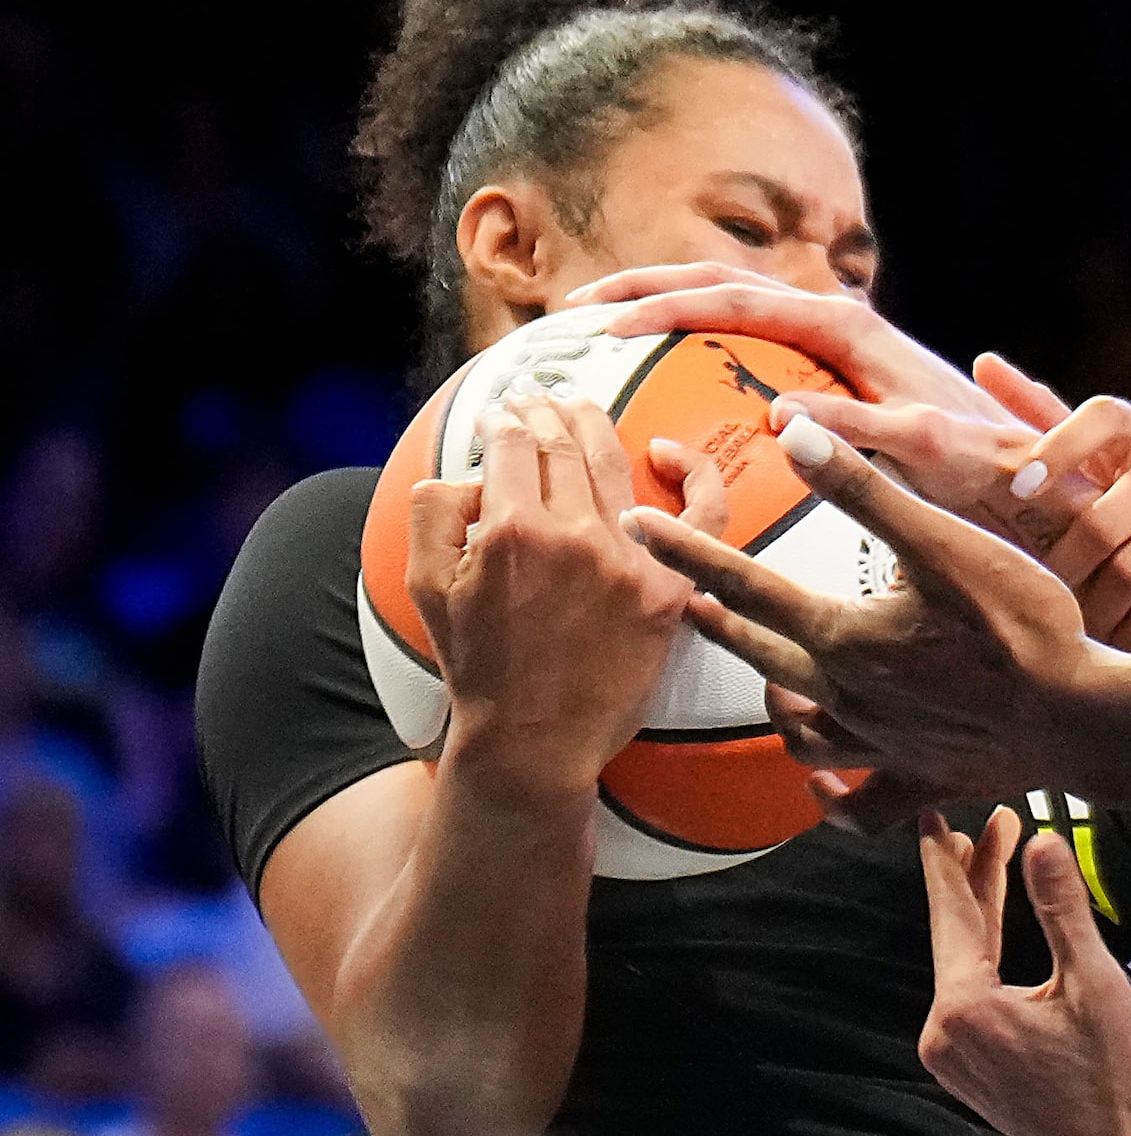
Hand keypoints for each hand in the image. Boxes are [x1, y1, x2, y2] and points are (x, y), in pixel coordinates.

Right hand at [407, 394, 712, 790]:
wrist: (534, 740)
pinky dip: (693, 474)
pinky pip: (700, 516)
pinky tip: (666, 450)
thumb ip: (434, 511)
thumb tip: (470, 469)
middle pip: (563, 445)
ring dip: (592, 425)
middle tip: (535, 396)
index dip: (505, 421)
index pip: (515, 444)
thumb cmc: (477, 665)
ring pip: (614, 465)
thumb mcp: (424, 586)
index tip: (500, 416)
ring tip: (577, 406)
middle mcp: (575, 535)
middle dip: (544, 411)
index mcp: (511, 530)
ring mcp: (629, 560)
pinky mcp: (670, 590)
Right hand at [568, 263, 1010, 422]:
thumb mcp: (923, 450)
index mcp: (847, 330)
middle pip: (723, 287)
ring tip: (602, 337)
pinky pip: (754, 351)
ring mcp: (835, 347)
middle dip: (647, 291)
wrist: (1033, 469)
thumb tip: (782, 418)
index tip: (602, 326)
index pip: (737, 300)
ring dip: (668, 314)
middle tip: (575, 313)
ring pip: (735, 313)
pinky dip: (703, 352)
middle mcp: (838, 324)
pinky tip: (669, 387)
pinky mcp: (837, 376)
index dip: (664, 307)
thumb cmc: (984, 464)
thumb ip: (858, 433)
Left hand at [621, 414, 1096, 798]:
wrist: (1080, 718)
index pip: (740, 585)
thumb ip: (862, 489)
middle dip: (709, 619)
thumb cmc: (1019, 624)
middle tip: (681, 595)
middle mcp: (843, 698)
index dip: (685, 550)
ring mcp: (876, 749)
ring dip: (774, 701)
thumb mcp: (940, 539)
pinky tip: (827, 786)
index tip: (638, 524)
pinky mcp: (916, 782)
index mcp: (840, 636)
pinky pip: (854, 803)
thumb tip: (790, 433)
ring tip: (770, 678)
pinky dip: (832, 795)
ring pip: (796, 734)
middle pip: (756, 655)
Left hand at [916, 809, 1130, 1135]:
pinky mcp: (976, 1073)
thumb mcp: (1094, 982)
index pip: (950, 913)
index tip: (932, 812)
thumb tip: (1043, 841)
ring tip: (995, 861)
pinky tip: (1004, 932)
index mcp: (964, 1009)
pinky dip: (989, 956)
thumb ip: (1062, 908)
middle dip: (975, 876)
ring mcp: (957, 1058)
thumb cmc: (1117, 1079)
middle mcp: (944, 1035)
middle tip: (988, 821)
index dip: (944, 858)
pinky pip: (973, 997)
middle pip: (957, 936)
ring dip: (984, 914)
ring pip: (966, 966)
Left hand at [985, 354, 1130, 642]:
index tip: (1023, 491)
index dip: (1058, 449)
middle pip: (1103, 521)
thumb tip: (983, 364)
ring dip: (1101, 606)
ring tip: (1082, 624)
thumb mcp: (1101, 458)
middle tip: (1046, 598)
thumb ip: (1044, 417)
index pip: (1100, 417)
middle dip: (1068, 568)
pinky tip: (1126, 632)